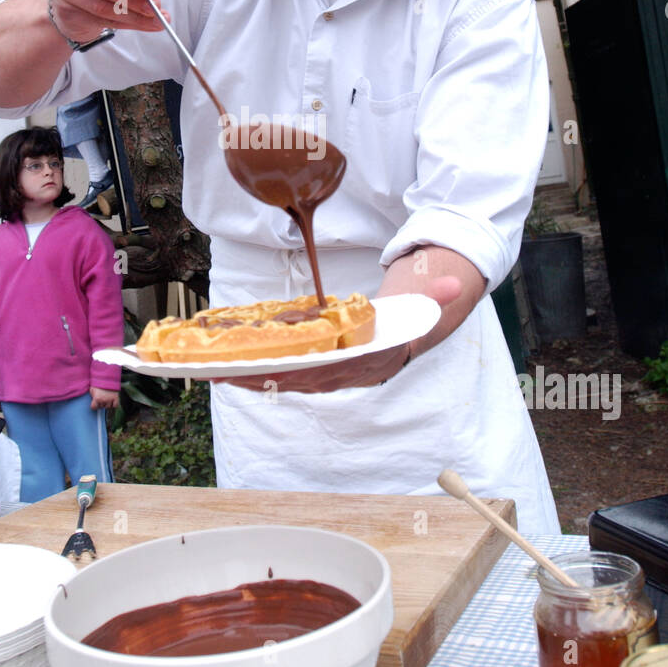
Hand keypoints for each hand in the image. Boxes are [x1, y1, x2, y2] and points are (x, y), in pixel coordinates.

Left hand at [90, 386, 119, 410]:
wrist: (107, 377)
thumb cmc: (98, 383)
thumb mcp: (92, 389)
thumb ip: (92, 396)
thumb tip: (93, 401)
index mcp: (96, 398)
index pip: (94, 407)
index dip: (94, 405)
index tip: (95, 403)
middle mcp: (103, 400)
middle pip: (101, 406)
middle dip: (101, 403)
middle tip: (101, 397)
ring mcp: (110, 399)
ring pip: (108, 407)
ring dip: (107, 404)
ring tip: (106, 398)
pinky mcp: (116, 397)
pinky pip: (115, 405)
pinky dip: (114, 405)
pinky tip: (112, 401)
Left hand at [215, 275, 462, 394]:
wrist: (419, 325)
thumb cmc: (415, 310)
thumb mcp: (428, 300)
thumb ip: (439, 294)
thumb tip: (453, 285)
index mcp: (373, 360)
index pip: (334, 369)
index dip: (301, 371)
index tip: (272, 370)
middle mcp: (351, 374)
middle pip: (301, 380)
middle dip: (262, 379)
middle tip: (223, 374)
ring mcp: (335, 375)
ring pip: (288, 381)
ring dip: (252, 380)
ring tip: (214, 374)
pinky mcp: (321, 370)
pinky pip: (286, 375)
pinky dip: (259, 374)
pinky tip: (230, 371)